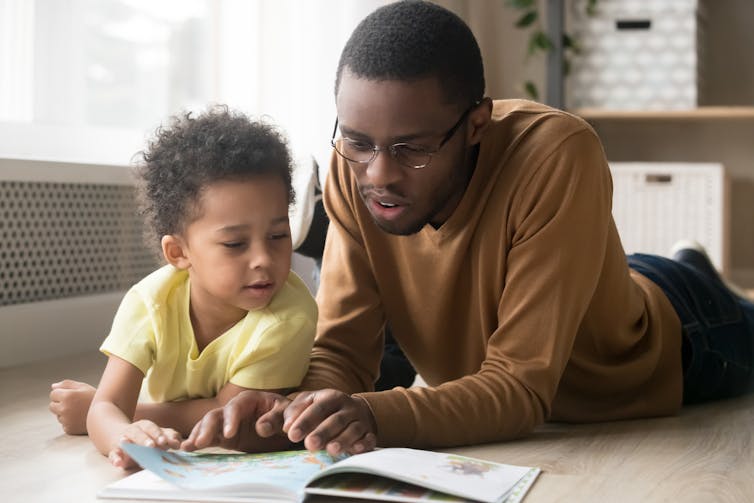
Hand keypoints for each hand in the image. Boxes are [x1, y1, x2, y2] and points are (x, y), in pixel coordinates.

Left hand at [49, 380, 95, 434]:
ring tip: (79, 411)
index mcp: (67, 396)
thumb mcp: (83, 387)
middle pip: (52, 406)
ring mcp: (66, 420)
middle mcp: (64, 409)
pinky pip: (64, 424)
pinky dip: (70, 422)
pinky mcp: (69, 429)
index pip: (53, 394)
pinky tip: (80, 418)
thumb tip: (53, 386)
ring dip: (65, 413)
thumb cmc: (94, 398)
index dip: (61, 393)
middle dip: (59, 404)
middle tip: (74, 403)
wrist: (106, 414)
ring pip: (58, 415)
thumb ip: (66, 384)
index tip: (70, 395)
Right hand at [110, 420, 180, 468]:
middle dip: (146, 439)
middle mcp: (134, 430)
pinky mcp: (115, 451)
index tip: (165, 442)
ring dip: (129, 444)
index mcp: (146, 426)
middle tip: (152, 446)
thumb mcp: (158, 437)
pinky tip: (118, 462)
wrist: (119, 436)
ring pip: (126, 439)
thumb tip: (178, 443)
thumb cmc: (145, 438)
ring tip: (132, 447)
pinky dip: (115, 458)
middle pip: (140, 432)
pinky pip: (113, 454)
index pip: (153, 428)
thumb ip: (169, 438)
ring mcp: (123, 440)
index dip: (159, 434)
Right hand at [181, 390, 291, 451]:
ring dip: (198, 434)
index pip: (236, 407)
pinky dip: (197, 441)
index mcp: (250, 399)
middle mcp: (234, 409)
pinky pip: (208, 437)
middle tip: (202, 442)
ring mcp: (227, 422)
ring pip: (208, 425)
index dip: (231, 419)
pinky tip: (186, 448)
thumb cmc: (286, 415)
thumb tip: (262, 428)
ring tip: (188, 446)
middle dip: (207, 428)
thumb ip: (276, 419)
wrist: (286, 426)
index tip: (229, 434)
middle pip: (216, 415)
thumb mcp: (286, 414)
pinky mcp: (223, 436)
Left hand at [260, 389, 377, 455]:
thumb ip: (290, 413)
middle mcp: (346, 407)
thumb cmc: (323, 409)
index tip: (292, 435)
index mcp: (330, 397)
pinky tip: (356, 449)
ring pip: (353, 429)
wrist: (355, 410)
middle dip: (323, 432)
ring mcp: (359, 420)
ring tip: (331, 450)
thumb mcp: (307, 404)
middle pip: (336, 419)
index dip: (305, 420)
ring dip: (343, 439)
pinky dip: (364, 443)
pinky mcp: (369, 433)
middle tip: (310, 444)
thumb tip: (282, 427)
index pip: (317, 407)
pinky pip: (369, 438)